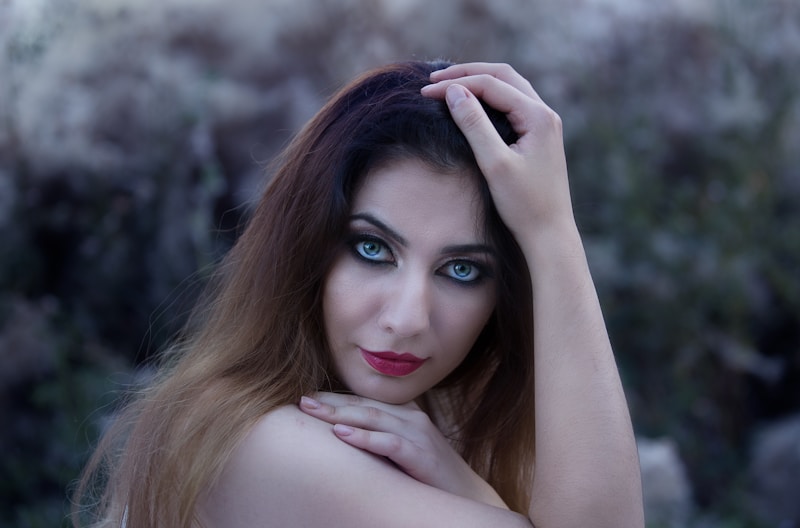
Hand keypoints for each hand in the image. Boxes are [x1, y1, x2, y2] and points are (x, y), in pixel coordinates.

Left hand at [298, 392, 508, 508]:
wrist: (466, 495)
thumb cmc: (429, 475)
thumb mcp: (403, 451)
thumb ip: (380, 439)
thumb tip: (342, 436)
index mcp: (406, 414)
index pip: (365, 401)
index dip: (336, 398)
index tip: (308, 398)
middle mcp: (412, 418)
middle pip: (364, 405)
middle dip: (331, 403)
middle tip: (302, 401)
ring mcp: (418, 434)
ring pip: (373, 418)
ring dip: (340, 414)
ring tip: (314, 413)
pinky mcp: (421, 454)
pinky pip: (388, 443)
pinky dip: (364, 438)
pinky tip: (342, 435)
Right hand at [421, 63, 575, 250]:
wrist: (549, 234)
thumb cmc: (523, 204)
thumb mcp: (494, 163)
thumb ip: (474, 124)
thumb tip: (453, 91)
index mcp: (538, 116)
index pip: (491, 84)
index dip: (456, 84)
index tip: (425, 91)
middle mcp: (545, 114)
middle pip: (503, 76)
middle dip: (468, 73)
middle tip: (434, 79)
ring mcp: (544, 124)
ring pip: (510, 87)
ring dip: (480, 82)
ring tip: (449, 85)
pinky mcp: (539, 136)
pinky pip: (513, 103)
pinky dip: (490, 97)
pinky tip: (472, 104)